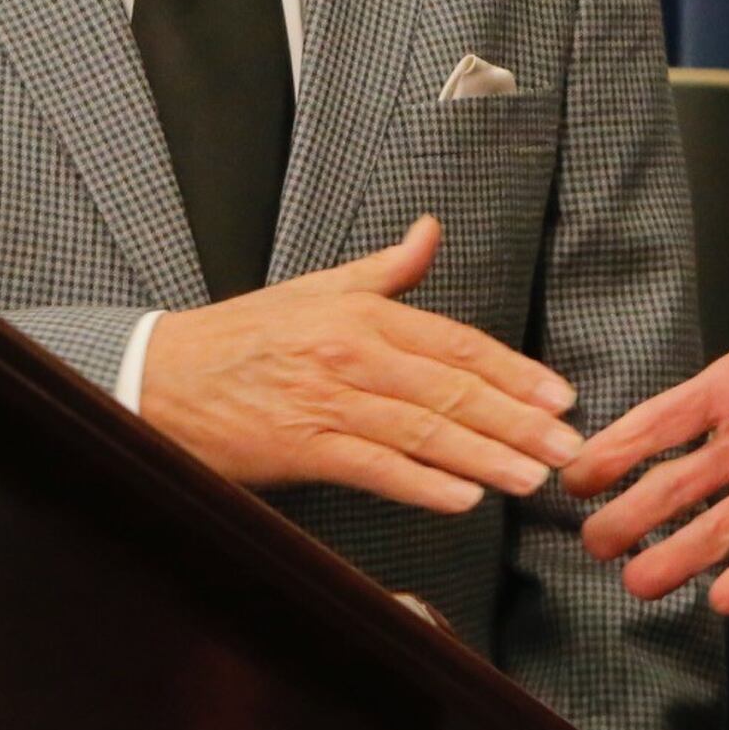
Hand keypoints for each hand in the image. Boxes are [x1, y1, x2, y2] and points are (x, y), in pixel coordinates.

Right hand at [139, 215, 581, 510]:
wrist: (161, 377)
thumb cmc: (242, 338)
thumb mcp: (316, 289)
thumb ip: (384, 270)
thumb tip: (430, 231)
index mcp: (361, 314)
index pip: (457, 342)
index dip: (514, 371)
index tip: (559, 396)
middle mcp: (352, 353)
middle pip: (452, 389)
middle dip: (518, 422)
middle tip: (567, 448)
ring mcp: (328, 402)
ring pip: (424, 431)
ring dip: (485, 457)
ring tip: (531, 477)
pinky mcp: (302, 447)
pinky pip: (375, 469)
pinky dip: (421, 484)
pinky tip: (461, 498)